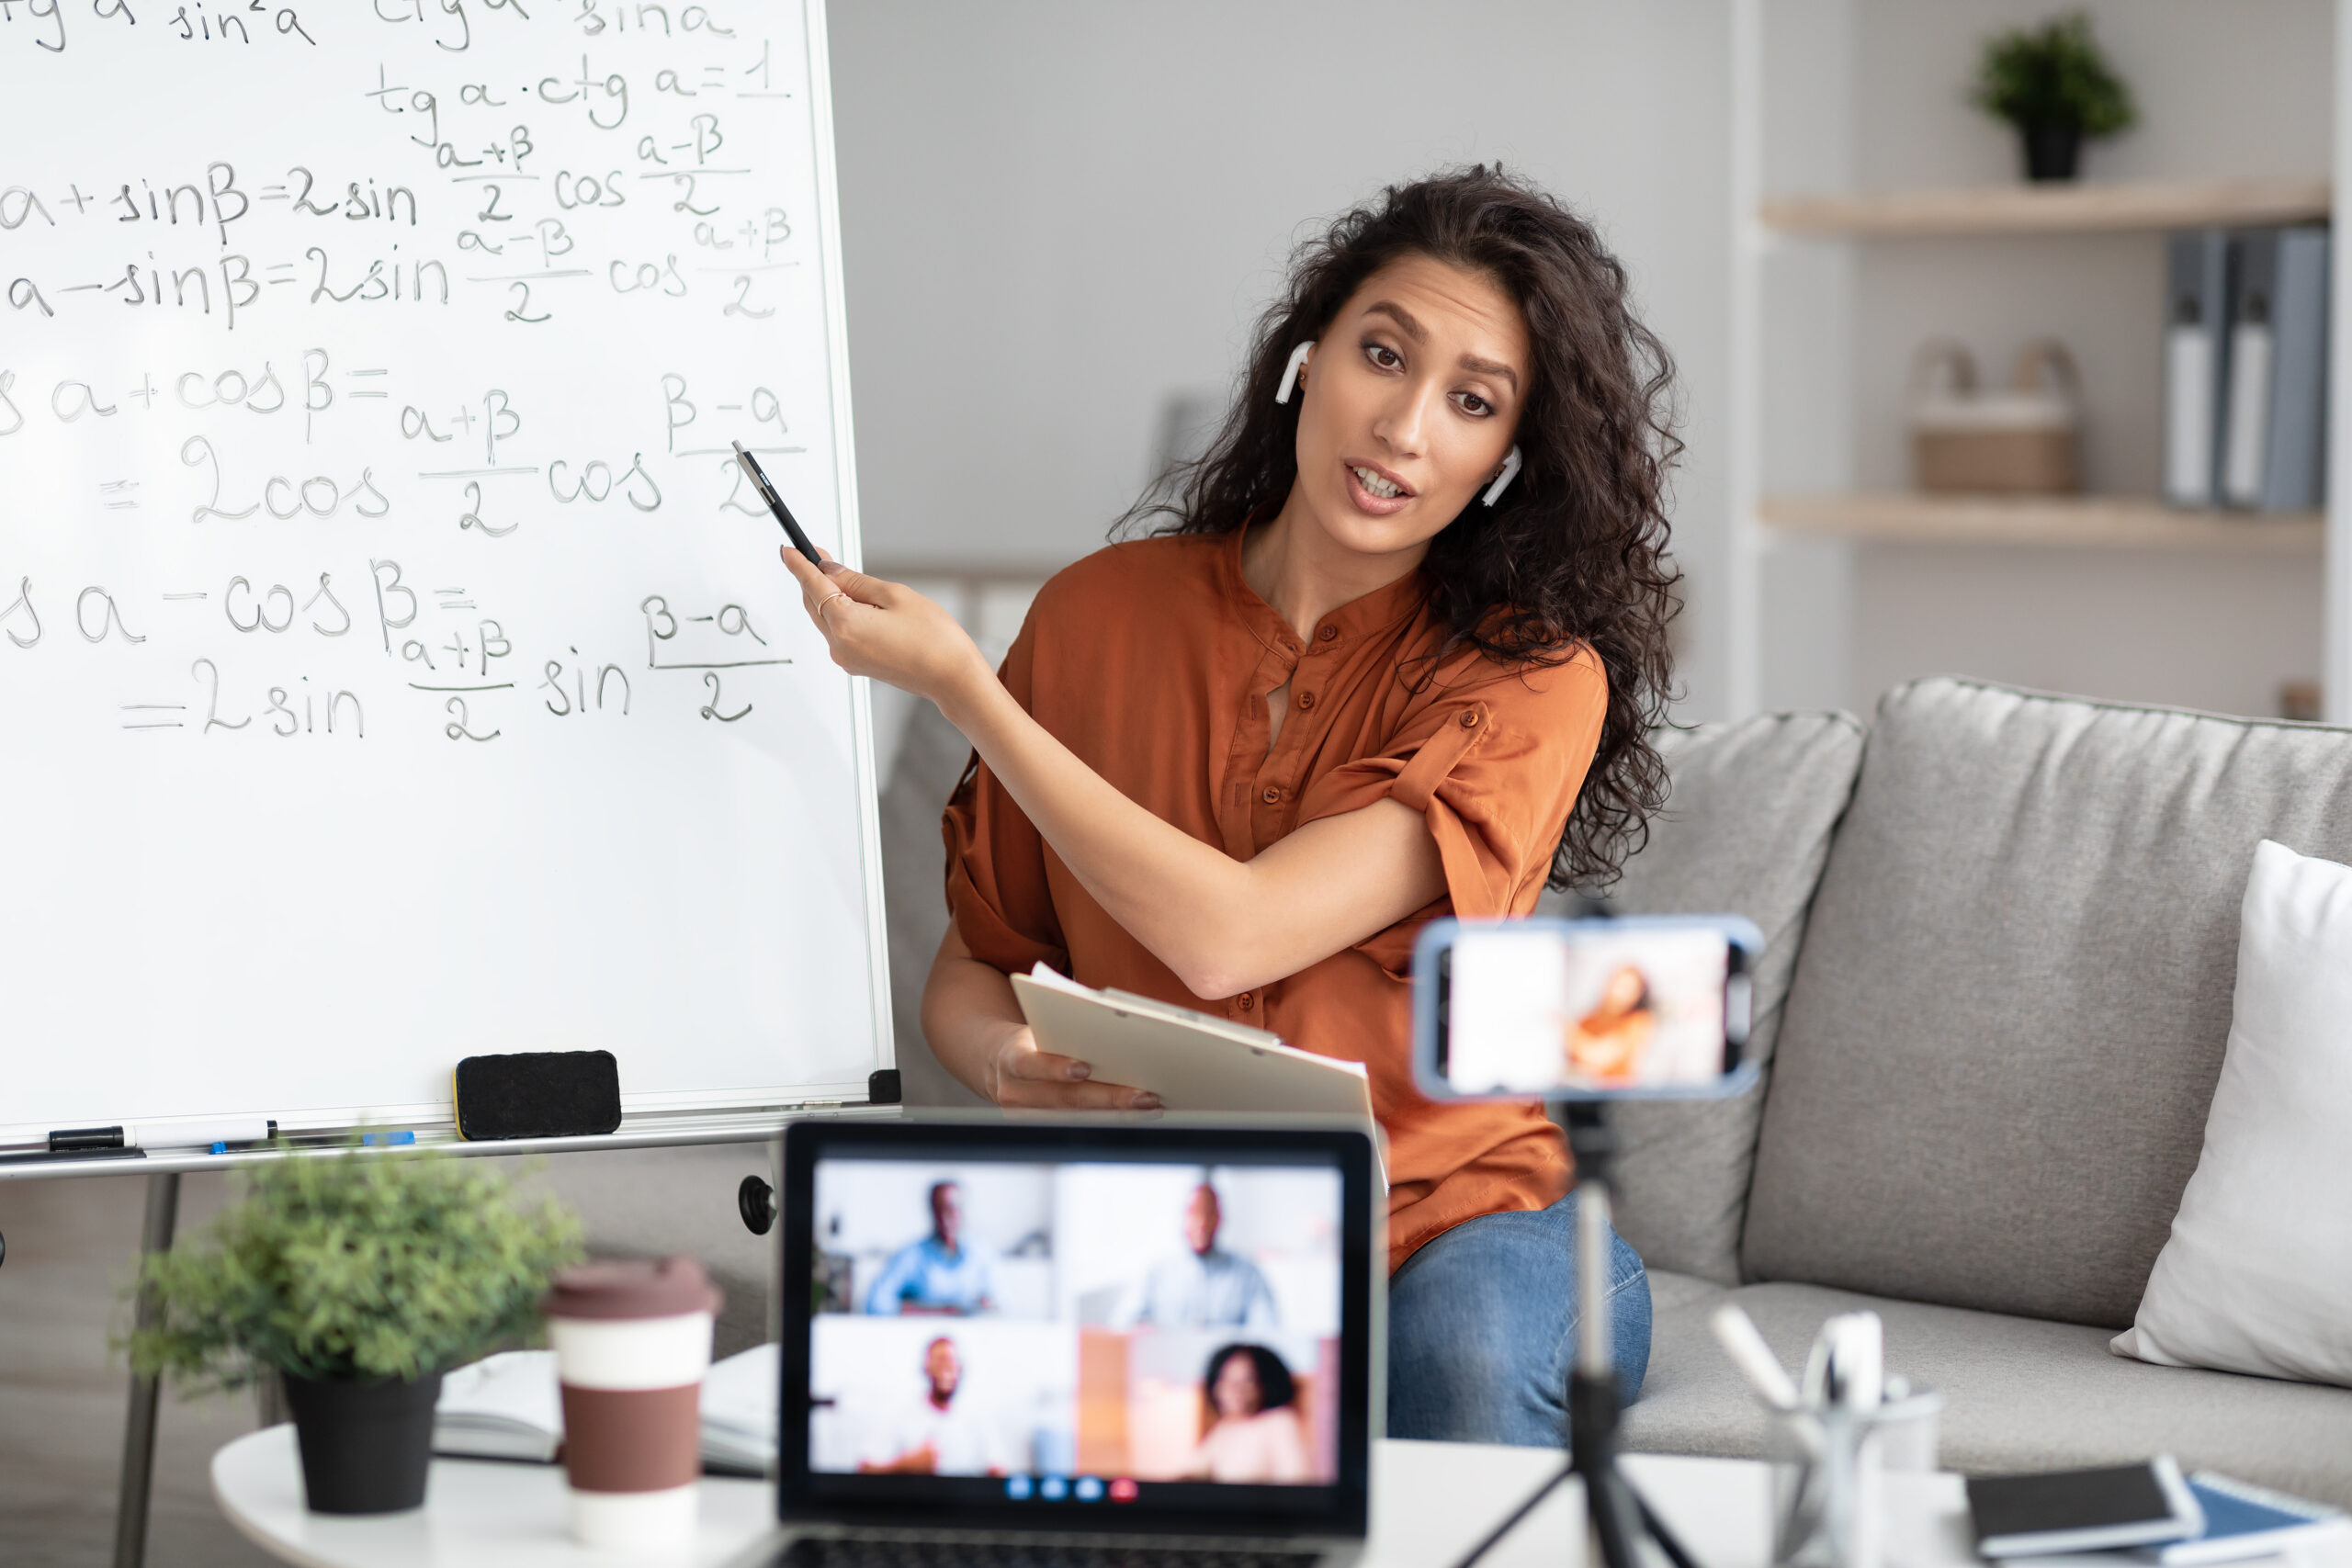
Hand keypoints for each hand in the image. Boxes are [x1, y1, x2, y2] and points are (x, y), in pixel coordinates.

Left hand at [780, 547, 988, 707]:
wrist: (952, 677)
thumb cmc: (933, 638)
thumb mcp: (894, 595)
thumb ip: (855, 581)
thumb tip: (829, 571)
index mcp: (845, 625)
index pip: (812, 586)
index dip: (799, 564)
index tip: (788, 550)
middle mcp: (839, 645)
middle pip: (814, 603)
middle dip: (813, 578)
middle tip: (818, 555)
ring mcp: (846, 658)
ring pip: (825, 618)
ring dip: (828, 596)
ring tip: (845, 577)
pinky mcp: (856, 664)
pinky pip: (838, 632)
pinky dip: (840, 613)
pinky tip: (856, 602)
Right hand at [983, 1024, 1159, 1111]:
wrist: (999, 1063)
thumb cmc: (1033, 1039)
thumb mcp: (1040, 1028)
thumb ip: (1065, 1030)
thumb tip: (1114, 1027)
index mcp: (1011, 1059)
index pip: (1030, 1064)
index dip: (1056, 1068)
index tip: (1084, 1068)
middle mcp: (1015, 1093)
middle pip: (1064, 1099)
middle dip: (1107, 1097)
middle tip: (1143, 1096)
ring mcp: (1026, 1117)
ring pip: (1075, 1118)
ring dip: (1116, 1114)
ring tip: (1149, 1107)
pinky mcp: (1040, 1129)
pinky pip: (1077, 1128)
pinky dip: (1108, 1121)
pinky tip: (1135, 1116)